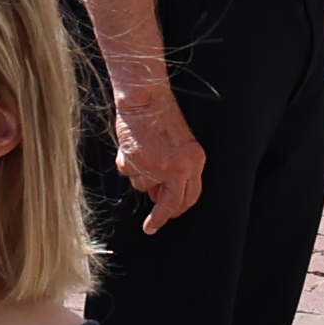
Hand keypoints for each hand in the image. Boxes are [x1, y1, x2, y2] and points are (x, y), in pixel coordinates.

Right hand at [109, 69, 203, 224]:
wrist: (144, 98)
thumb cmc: (162, 117)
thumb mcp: (179, 145)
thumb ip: (176, 171)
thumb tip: (160, 197)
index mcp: (195, 161)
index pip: (190, 197)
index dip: (178, 211)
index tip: (168, 221)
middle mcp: (179, 167)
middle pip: (170, 203)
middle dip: (160, 217)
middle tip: (151, 226)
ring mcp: (157, 166)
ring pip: (145, 187)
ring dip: (141, 176)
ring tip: (142, 151)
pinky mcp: (136, 163)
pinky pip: (129, 174)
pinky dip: (127, 164)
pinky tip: (132, 147)